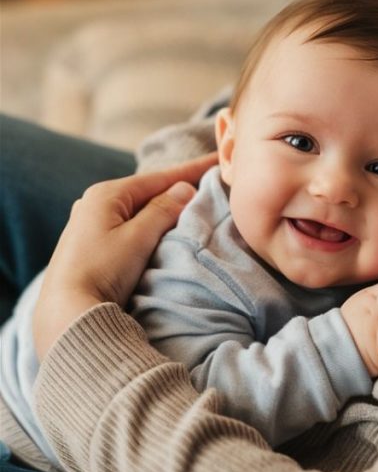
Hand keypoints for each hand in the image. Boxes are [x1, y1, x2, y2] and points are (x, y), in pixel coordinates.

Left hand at [33, 153, 217, 359]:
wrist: (66, 311)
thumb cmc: (102, 270)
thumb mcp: (138, 238)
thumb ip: (163, 210)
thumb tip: (184, 188)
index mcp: (105, 195)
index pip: (158, 178)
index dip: (191, 170)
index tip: (217, 160)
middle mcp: (93, 203)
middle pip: (146, 191)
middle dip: (177, 187)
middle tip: (209, 180)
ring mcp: (89, 224)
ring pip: (137, 209)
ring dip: (163, 207)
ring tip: (190, 203)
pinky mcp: (89, 246)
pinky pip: (127, 225)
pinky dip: (148, 223)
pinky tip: (161, 227)